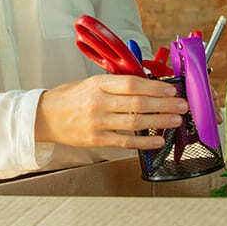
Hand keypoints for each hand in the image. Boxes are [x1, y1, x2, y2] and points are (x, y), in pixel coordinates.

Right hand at [34, 74, 188, 149]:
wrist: (45, 117)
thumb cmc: (70, 98)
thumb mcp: (91, 83)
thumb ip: (116, 85)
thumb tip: (148, 86)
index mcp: (98, 84)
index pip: (132, 84)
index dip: (155, 88)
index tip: (171, 90)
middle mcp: (98, 102)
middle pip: (138, 103)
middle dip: (164, 105)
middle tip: (181, 105)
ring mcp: (97, 122)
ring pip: (135, 122)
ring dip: (159, 122)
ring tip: (175, 120)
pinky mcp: (97, 139)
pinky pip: (125, 142)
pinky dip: (144, 142)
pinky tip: (158, 140)